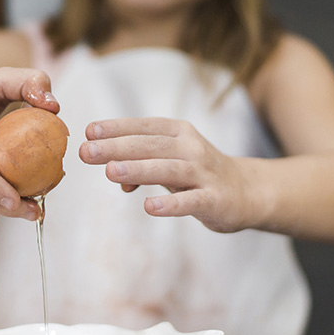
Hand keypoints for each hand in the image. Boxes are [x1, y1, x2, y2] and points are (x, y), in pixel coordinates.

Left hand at [79, 118, 258, 232]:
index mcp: (178, 132)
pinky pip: (190, 201)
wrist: (247, 191)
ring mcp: (204, 174)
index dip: (116, 128)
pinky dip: (170, 204)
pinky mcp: (215, 199)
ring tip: (111, 172)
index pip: (142, 127)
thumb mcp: (169, 162)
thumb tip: (112, 170)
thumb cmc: (197, 172)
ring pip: (168, 169)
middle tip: (87, 151)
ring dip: (138, 170)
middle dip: (116, 147)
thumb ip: (140, 163)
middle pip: (150, 146)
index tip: (88, 131)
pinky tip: (148, 207)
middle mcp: (191, 148)